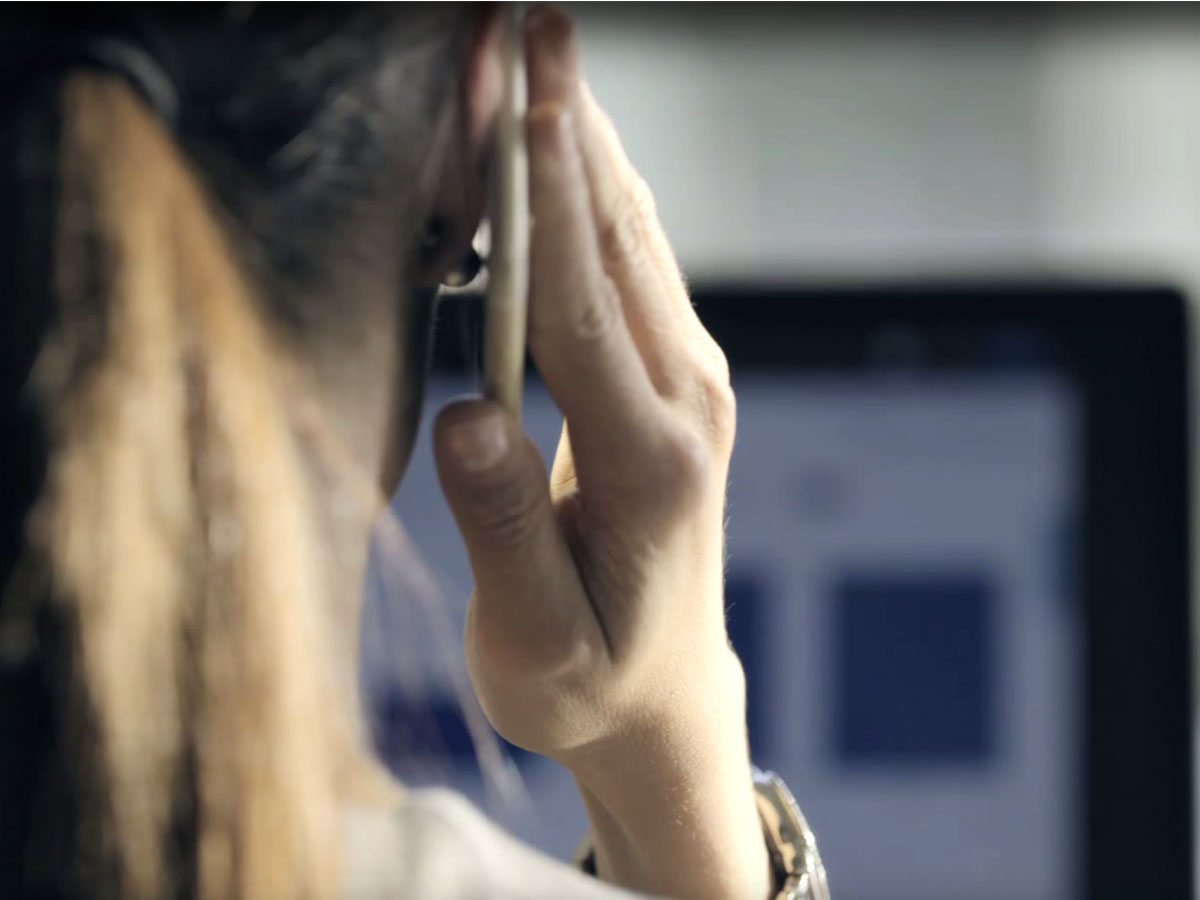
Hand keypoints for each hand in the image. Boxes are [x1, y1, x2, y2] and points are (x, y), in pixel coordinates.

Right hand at [433, 9, 768, 898]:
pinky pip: (627, 266)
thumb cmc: (591, 680)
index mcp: (649, 465)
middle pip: (617, 243)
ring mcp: (689, 384)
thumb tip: (467, 416)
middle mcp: (685, 405)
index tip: (516, 97)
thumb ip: (503, 531)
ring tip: (538, 48)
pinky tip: (555, 138)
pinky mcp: (674, 379)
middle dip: (566, 125)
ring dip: (579, 140)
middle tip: (529, 20)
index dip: (540, 200)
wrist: (664, 696)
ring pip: (629, 238)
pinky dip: (584, 193)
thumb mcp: (537, 640)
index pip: (582, 310)